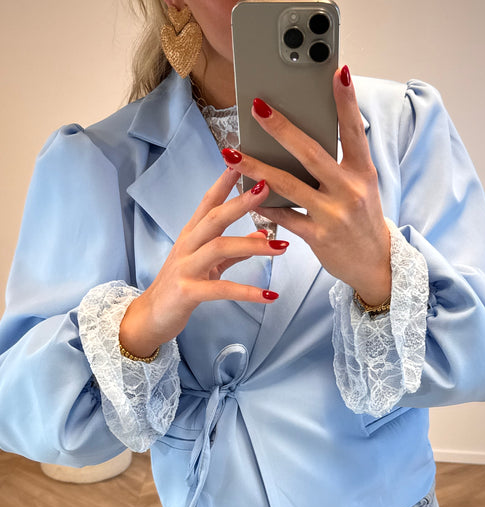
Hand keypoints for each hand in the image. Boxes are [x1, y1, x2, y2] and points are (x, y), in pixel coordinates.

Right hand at [119, 170, 287, 356]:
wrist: (151, 317)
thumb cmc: (181, 288)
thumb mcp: (209, 265)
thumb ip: (235, 251)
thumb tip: (262, 233)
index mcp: (191, 236)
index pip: (208, 202)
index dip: (224, 181)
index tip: (242, 160)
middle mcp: (186, 247)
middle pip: (214, 218)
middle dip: (240, 201)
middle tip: (267, 186)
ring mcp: (185, 268)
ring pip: (219, 248)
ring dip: (253, 245)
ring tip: (282, 246)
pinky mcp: (187, 292)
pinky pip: (222, 289)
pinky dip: (248, 292)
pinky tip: (269, 295)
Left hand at [221, 65, 390, 305]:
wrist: (375, 263)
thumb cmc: (363, 219)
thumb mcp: (362, 187)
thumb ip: (340, 164)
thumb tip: (306, 135)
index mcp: (362, 172)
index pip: (354, 130)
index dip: (346, 101)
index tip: (338, 71)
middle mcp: (350, 190)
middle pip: (311, 153)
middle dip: (281, 128)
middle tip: (256, 108)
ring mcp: (333, 214)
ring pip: (288, 185)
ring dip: (256, 166)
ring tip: (232, 152)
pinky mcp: (318, 237)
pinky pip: (285, 216)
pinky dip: (264, 205)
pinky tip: (246, 193)